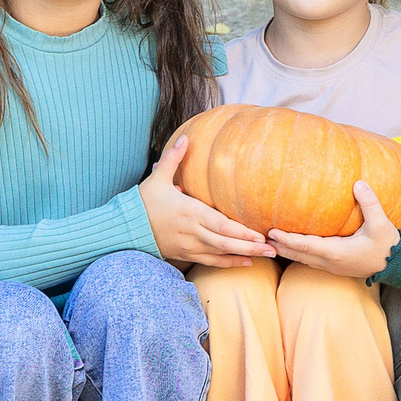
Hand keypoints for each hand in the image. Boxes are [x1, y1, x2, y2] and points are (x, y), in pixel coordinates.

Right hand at [139, 136, 272, 269]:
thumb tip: (186, 137)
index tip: (260, 233)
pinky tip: (247, 261)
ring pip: (221, 254)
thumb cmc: (144, 202)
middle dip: (251, 246)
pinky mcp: (186, 254)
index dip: (242, 232)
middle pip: (226, 242)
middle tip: (274, 248)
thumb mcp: (157, 178)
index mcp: (189, 212)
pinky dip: (229, 263)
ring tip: (268, 255)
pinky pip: (211, 262)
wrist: (126, 228)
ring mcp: (189, 246)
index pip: (221, 225)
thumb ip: (173, 158)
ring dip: (245, 255)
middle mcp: (192, 231)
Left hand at [270, 182, 398, 280]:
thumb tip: (358, 183)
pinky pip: (310, 260)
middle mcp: (330, 262)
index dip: (287, 238)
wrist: (398, 267)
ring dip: (287, 250)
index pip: (305, 245)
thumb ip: (369, 203)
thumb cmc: (388, 246)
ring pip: (302, 259)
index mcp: (336, 252)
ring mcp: (332, 267)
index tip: (271, 231)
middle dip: (279, 245)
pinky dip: (298, 253)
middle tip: (261, 236)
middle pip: (298, 254)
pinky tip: (293, 245)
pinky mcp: (335, 268)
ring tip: (271, 241)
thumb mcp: (380, 223)